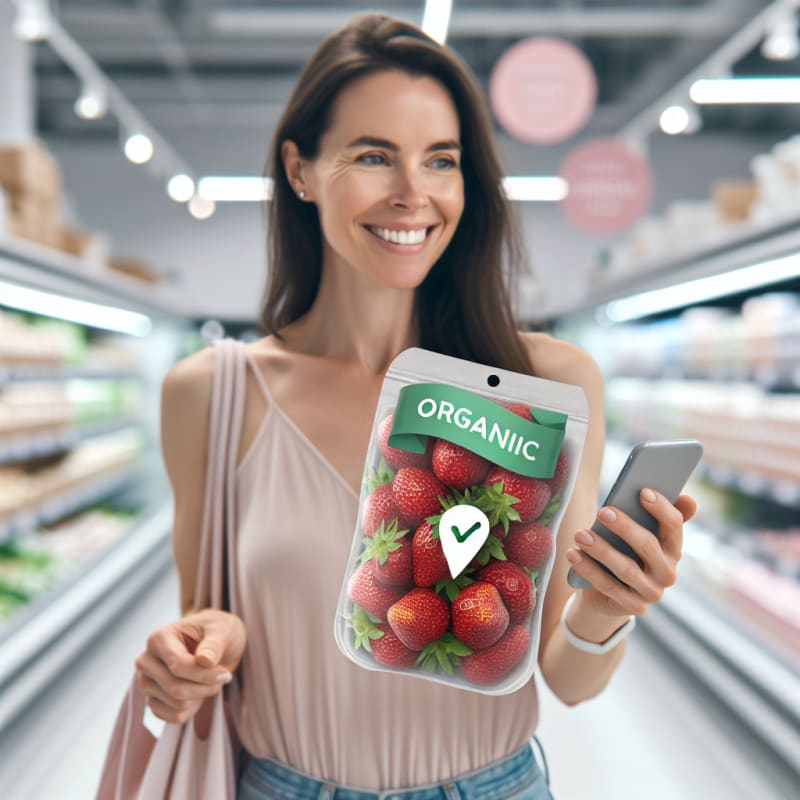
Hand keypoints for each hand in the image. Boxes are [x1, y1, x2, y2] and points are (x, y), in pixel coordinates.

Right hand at [134, 608, 246, 723]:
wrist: (215, 642)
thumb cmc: (217, 631)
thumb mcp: (223, 630)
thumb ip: (214, 644)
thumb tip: (204, 660)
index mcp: (158, 638)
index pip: (178, 667)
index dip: (204, 675)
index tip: (225, 673)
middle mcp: (146, 661)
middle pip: (175, 688)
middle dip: (205, 686)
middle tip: (223, 676)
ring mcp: (146, 682)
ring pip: (176, 705)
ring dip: (201, 696)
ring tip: (210, 680)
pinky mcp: (153, 700)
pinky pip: (173, 717)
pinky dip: (193, 709)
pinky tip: (200, 691)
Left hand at [565, 489, 696, 619]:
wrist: (609, 595)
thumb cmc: (623, 552)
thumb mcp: (636, 533)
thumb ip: (654, 515)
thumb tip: (686, 498)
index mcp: (673, 548)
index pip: (674, 525)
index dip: (661, 508)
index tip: (642, 491)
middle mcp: (667, 572)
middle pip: (648, 546)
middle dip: (625, 527)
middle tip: (602, 512)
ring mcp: (651, 592)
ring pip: (626, 569)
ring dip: (601, 550)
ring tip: (579, 534)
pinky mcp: (632, 606)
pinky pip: (608, 586)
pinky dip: (588, 569)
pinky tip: (572, 553)